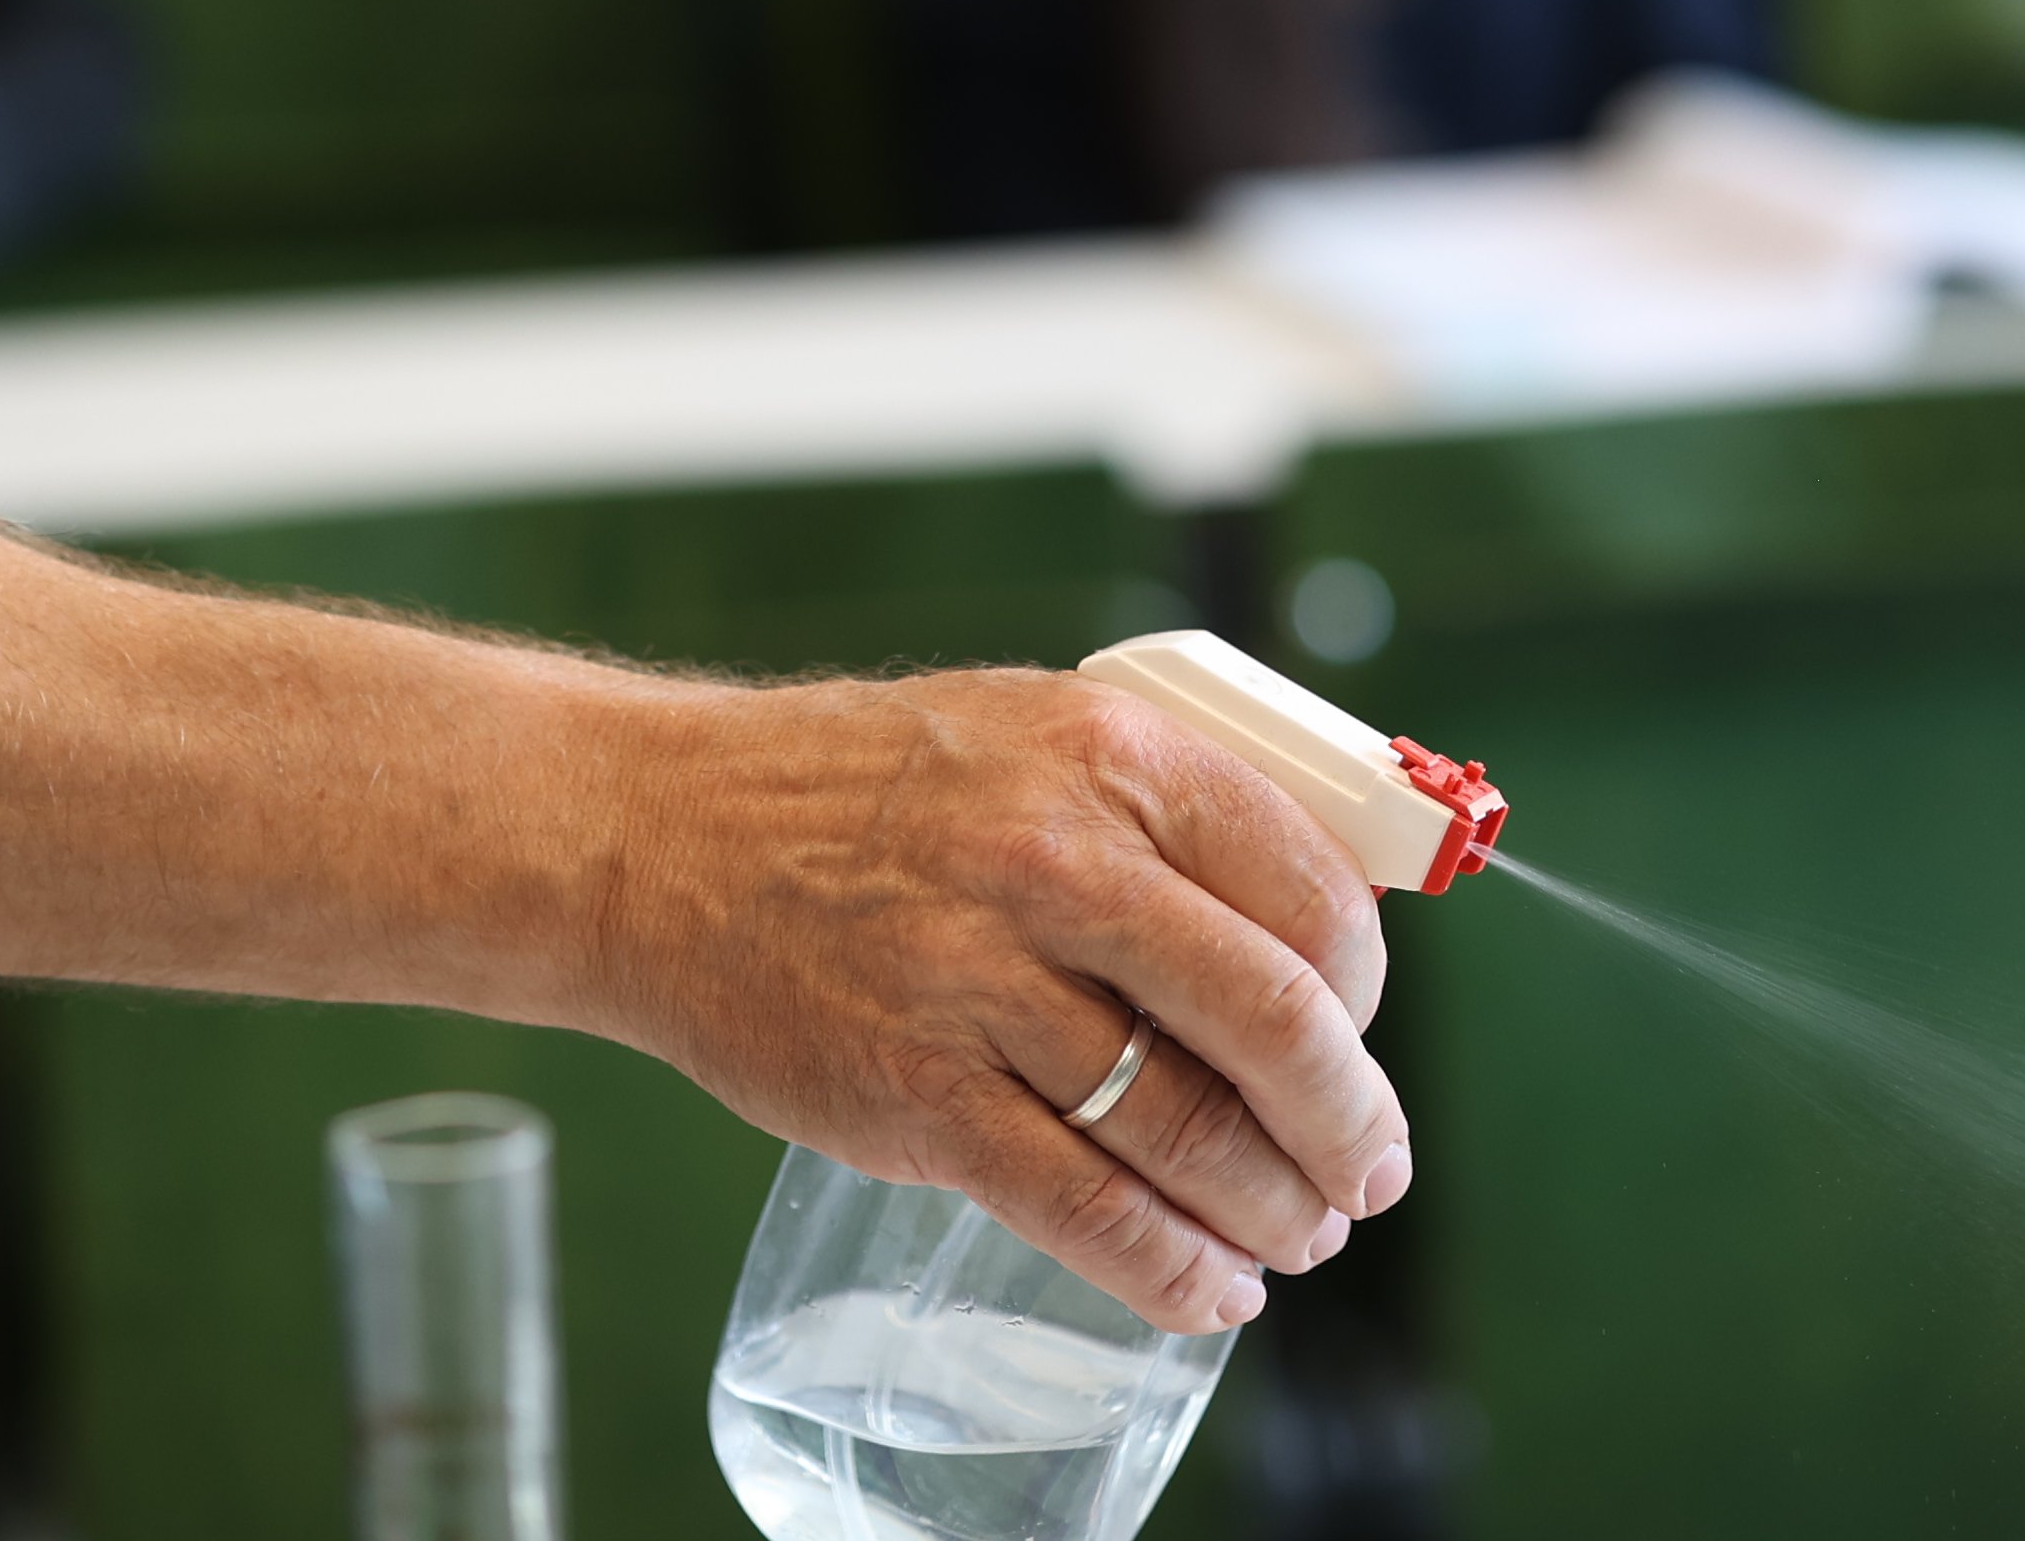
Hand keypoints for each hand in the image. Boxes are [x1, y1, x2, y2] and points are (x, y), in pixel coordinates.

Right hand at [579, 668, 1410, 1337]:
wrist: (656, 834)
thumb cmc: (857, 791)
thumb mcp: (1028, 734)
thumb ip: (1158, 812)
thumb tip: (1311, 926)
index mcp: (1110, 752)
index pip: (1309, 890)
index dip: (1362, 991)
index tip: (1359, 1035)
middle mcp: (1057, 860)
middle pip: (1273, 1018)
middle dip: (1347, 1123)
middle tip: (1367, 1172)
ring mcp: (981, 983)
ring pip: (1187, 1127)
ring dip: (1270, 1206)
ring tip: (1295, 1234)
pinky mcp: (915, 1093)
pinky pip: (1083, 1205)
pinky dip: (1168, 1267)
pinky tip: (1208, 1289)